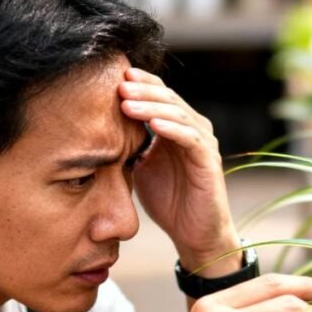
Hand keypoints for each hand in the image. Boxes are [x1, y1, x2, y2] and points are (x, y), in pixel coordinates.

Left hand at [119, 68, 240, 274]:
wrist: (194, 234)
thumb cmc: (169, 201)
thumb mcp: (143, 166)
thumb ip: (132, 144)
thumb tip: (100, 126)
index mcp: (177, 127)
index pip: (160, 95)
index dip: (141, 83)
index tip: (115, 76)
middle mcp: (194, 130)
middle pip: (169, 99)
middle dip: (143, 90)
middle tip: (119, 84)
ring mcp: (204, 144)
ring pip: (179, 114)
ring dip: (152, 106)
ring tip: (128, 102)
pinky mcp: (210, 161)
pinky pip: (191, 139)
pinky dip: (173, 129)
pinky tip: (153, 124)